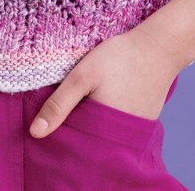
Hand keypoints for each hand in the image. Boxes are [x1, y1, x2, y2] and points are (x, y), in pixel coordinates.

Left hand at [28, 24, 179, 137]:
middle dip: (77, 131)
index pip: (76, 146)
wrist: (158, 47)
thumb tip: (35, 133)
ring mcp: (135, 132)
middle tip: (72, 108)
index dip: (62, 136)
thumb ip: (59, 104)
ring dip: (94, 124)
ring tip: (89, 102)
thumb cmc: (119, 58)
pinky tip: (106, 100)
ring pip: (105, 135)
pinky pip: (120, 127)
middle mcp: (121, 139)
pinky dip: (110, 118)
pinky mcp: (143, 122)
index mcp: (103, 132)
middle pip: (91, 143)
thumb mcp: (82, 76)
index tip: (54, 122)